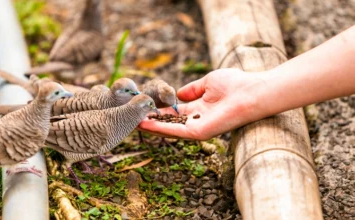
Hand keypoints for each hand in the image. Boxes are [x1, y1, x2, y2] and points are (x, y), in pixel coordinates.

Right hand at [139, 68, 266, 139]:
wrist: (251, 92)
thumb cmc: (235, 84)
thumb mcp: (208, 82)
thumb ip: (192, 89)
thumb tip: (178, 94)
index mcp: (198, 109)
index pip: (174, 112)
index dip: (158, 110)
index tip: (143, 107)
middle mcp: (195, 120)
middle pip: (168, 123)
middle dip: (150, 120)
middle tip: (131, 117)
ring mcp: (196, 128)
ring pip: (168, 129)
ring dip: (149, 126)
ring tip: (131, 122)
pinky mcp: (198, 132)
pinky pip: (174, 131)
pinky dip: (158, 128)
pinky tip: (143, 124)